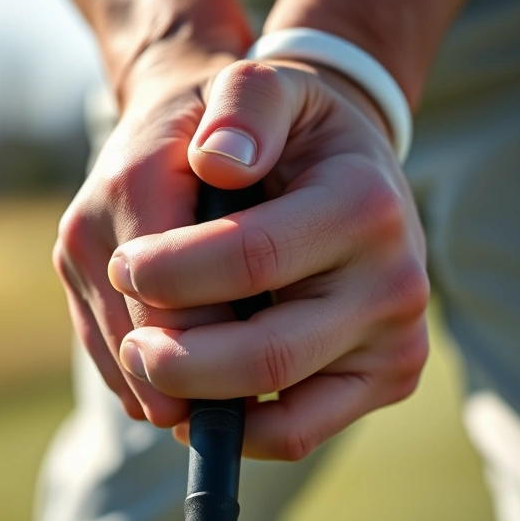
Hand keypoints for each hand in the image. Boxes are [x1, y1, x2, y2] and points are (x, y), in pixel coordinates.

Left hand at [54, 53, 429, 460]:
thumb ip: (241, 106)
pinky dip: (235, 430)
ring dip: (196, 403)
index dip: (167, 274)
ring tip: (153, 365)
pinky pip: (298, 433)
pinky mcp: (388, 380)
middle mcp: (397, 283)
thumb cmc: (288, 133)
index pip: (249, 259)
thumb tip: (218, 160)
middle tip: (132, 345)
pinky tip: (193, 395)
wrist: (348, 168)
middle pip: (266, 356)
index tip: (121, 263)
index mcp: (365, 204)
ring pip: (281, 416)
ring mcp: (398, 341)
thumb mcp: (264, 86)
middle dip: (176, 361)